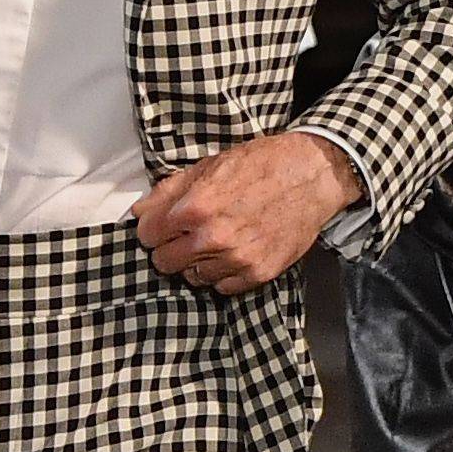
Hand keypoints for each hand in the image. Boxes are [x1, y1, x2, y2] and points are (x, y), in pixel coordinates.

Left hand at [133, 129, 360, 295]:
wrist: (311, 174)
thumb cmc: (262, 164)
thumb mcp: (209, 166)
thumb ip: (169, 192)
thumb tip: (141, 211)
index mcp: (195, 208)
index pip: (147, 236)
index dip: (152, 229)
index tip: (161, 227)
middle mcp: (213, 238)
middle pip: (165, 263)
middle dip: (170, 248)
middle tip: (186, 236)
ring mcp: (236, 259)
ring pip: (193, 277)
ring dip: (198, 262)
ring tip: (215, 241)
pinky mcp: (258, 273)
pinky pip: (223, 287)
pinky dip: (223, 273)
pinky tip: (233, 252)